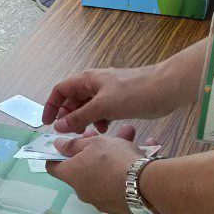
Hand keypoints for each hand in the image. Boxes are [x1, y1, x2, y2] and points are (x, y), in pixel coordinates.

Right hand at [43, 65, 175, 133]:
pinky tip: (104, 131)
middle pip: (73, 100)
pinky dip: (99, 121)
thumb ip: (79, 117)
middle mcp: (94, 85)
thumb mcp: (103, 106)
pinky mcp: (119, 102)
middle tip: (70, 132)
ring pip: (87, 108)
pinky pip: (101, 112)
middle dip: (69, 116)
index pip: (60, 90)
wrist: (165, 88)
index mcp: (87, 80)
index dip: (52, 106)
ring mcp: (107, 93)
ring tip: (88, 133)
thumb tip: (58, 125)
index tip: (47, 123)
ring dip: (84, 121)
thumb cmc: (133, 93)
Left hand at [46, 125, 142, 213]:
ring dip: (115, 157)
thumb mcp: (95, 144)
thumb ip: (74, 144)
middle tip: (107, 137)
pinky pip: (120, 184)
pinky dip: (128, 171)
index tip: (66, 146)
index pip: (53, 167)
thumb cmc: (113, 159)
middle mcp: (83, 191)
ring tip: (132, 137)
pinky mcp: (120, 207)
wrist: (145, 187)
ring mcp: (102, 201)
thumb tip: (57, 145)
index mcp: (72, 175)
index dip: (57, 155)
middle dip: (94, 150)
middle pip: (84, 167)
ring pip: (105, 174)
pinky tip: (145, 152)